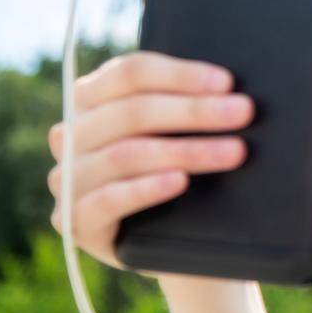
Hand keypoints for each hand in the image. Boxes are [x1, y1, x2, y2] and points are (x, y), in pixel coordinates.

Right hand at [46, 49, 252, 277]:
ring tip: (233, 152)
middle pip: (132, 112)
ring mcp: (67, 178)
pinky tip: (180, 182)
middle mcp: (70, 134)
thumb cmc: (177, 169)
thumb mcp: (176, 129)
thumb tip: (229, 89)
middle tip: (243, 113)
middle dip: (194, 111)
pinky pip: (107, 200)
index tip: (227, 83)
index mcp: (91, 97)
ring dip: (186, 151)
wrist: (170, 239)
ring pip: (126, 154)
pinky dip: (147, 188)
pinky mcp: (74, 221)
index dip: (180, 74)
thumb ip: (187, 102)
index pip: (130, 73)